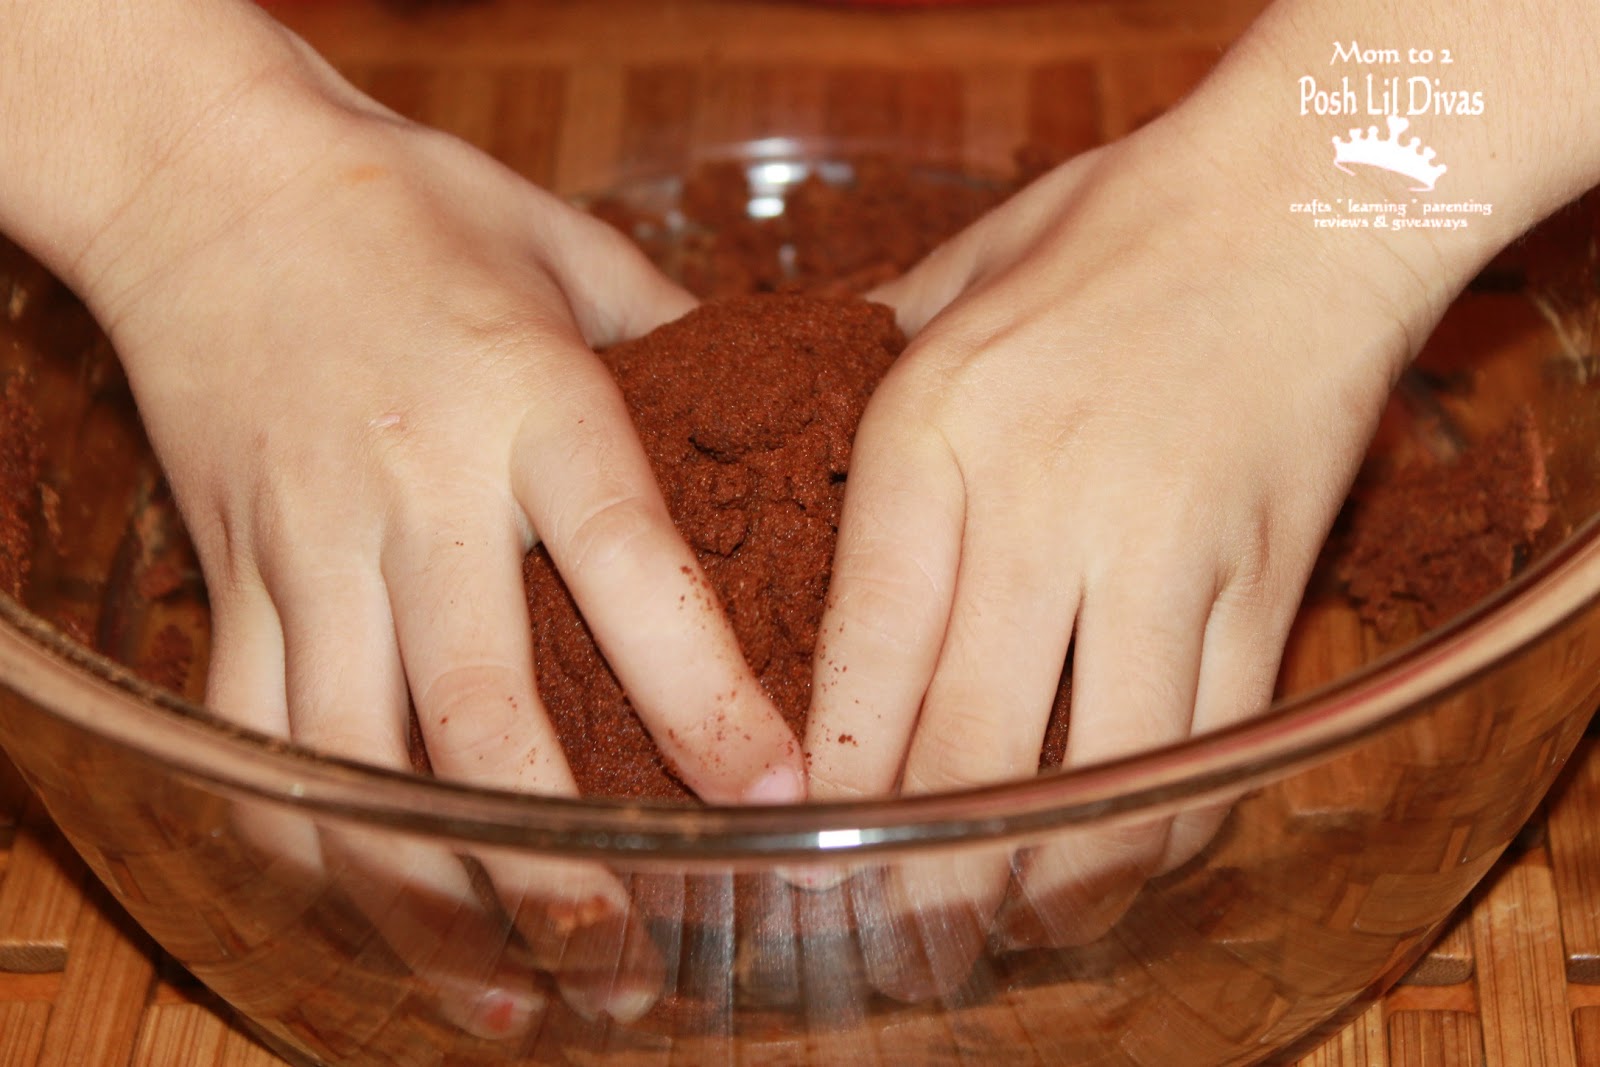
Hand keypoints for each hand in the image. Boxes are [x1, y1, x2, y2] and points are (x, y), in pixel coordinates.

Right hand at [75, 68, 804, 1027]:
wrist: (207, 180)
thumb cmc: (412, 207)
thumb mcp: (565, 249)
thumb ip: (672, 338)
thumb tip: (777, 409)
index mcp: (532, 403)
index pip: (633, 570)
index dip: (704, 695)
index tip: (773, 795)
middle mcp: (420, 490)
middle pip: (485, 715)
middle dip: (561, 861)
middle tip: (633, 966)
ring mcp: (309, 543)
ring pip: (357, 761)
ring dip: (432, 896)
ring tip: (509, 1000)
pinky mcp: (228, 573)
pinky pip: (253, 738)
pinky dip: (308, 845)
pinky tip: (372, 917)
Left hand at [802, 123, 1441, 997]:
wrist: (1305, 199)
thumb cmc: (1112, 229)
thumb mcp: (952, 283)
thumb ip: (868, 379)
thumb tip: (799, 447)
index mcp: (936, 428)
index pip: (866, 653)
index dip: (835, 781)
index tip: (804, 854)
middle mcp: (1043, 505)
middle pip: (969, 752)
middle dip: (924, 879)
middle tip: (893, 938)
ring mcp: (1166, 554)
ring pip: (1098, 783)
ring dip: (1046, 885)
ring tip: (1003, 925)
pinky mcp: (1265, 582)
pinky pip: (1209, 753)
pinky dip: (1159, 833)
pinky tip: (1117, 854)